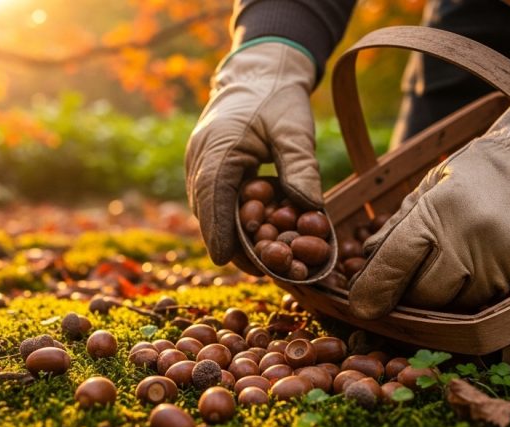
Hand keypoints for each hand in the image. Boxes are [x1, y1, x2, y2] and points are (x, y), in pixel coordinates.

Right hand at [186, 41, 323, 269]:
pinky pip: (217, 202)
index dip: (217, 231)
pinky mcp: (208, 170)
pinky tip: (259, 235)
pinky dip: (234, 220)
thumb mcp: (294, 129)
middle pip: (209, 212)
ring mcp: (199, 166)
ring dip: (234, 235)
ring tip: (264, 260)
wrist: (259, 73)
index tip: (225, 260)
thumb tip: (310, 210)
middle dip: (233, 244)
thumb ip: (301, 167)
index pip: (211, 197)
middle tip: (262, 270)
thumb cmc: (278, 97)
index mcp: (217, 148)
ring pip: (211, 211)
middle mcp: (200, 160)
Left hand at [347, 101, 509, 318]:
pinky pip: (494, 304)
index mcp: (439, 210)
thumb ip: (399, 226)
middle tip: (416, 278)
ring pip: (459, 306)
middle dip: (414, 293)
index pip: (393, 264)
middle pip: (425, 296)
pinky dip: (481, 295)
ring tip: (458, 264)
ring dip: (450, 295)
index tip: (361, 305)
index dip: (372, 290)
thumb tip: (366, 262)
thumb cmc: (483, 172)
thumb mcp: (433, 186)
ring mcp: (506, 260)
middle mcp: (472, 238)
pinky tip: (485, 268)